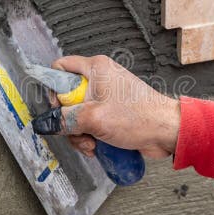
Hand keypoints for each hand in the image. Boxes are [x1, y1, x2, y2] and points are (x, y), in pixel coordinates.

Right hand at [46, 55, 179, 158]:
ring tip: (91, 143)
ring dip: (80, 133)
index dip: (54, 89)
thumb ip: (65, 120)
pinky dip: (90, 136)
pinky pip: (90, 123)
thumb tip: (47, 122)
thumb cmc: (140, 117)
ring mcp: (106, 97)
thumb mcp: (94, 118)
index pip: (60, 68)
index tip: (57, 108)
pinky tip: (97, 146)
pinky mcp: (111, 112)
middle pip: (67, 97)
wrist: (166, 131)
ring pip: (78, 114)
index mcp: (96, 68)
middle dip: (69, 120)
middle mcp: (100, 79)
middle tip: (78, 131)